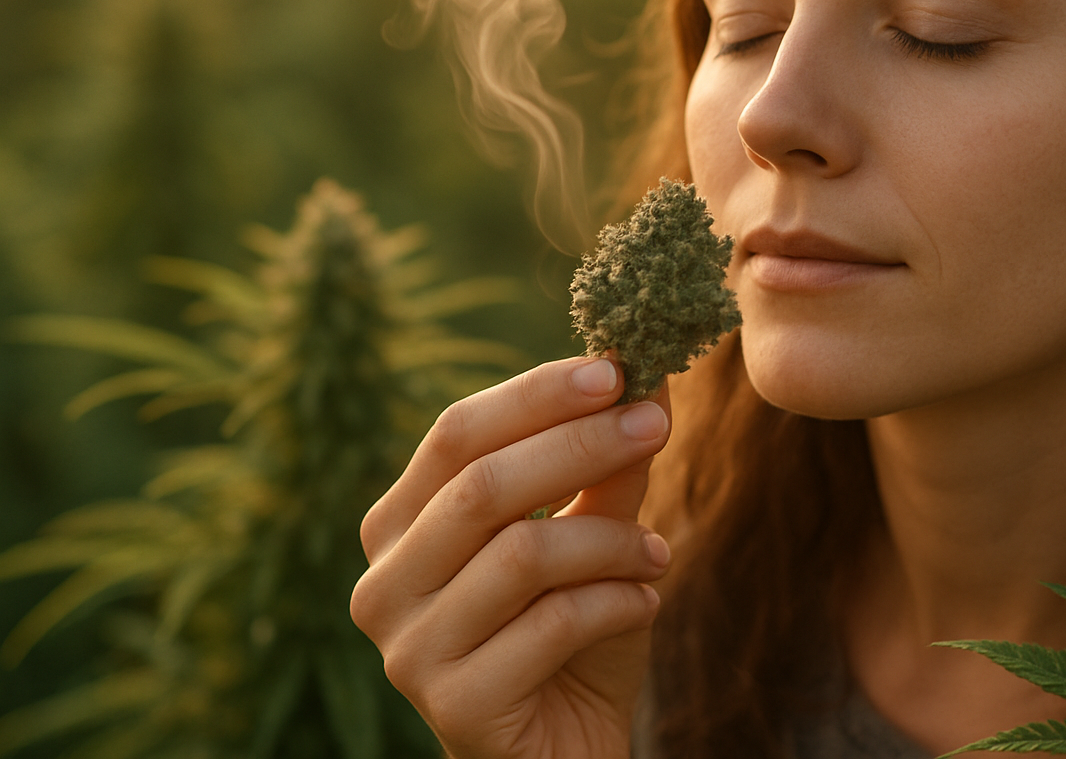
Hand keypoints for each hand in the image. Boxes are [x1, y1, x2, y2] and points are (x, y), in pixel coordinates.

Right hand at [350, 356, 671, 758]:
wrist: (567, 752)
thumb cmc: (572, 637)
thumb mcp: (593, 540)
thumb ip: (605, 471)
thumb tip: (647, 382)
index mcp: (400, 526)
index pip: (455, 434)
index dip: (534, 395)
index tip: (612, 368)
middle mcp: (384, 583)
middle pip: (481, 485)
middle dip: (580, 445)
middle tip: (656, 425)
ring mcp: (408, 649)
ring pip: (521, 554)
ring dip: (610, 540)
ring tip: (658, 553)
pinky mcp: (452, 705)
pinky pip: (550, 625)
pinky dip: (616, 603)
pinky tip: (646, 604)